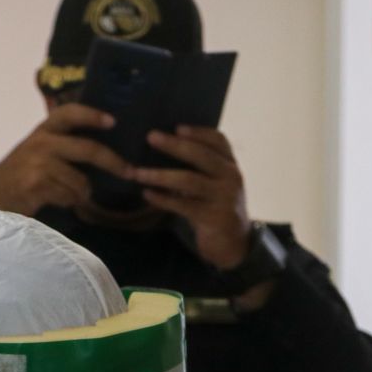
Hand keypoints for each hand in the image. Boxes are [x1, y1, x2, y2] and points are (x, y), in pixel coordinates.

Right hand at [0, 104, 134, 215]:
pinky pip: (69, 196)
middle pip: (89, 149)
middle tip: (130, 172)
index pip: (70, 113)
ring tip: (74, 195)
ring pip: (81, 181)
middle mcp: (42, 142)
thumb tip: (102, 146)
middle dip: (114, 162)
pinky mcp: (37, 185)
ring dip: (83, 193)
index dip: (92, 115)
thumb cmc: (20, 174)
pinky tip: (59, 200)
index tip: (113, 121)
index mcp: (44, 130)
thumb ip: (62, 144)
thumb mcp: (37, 150)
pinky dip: (69, 202)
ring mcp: (38, 164)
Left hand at [131, 126, 252, 269]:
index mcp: (231, 165)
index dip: (198, 132)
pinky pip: (183, 205)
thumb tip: (163, 147)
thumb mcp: (214, 184)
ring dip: (160, 175)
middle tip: (150, 137)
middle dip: (174, 145)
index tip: (176, 127)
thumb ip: (199, 167)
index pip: (218, 140)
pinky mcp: (214, 218)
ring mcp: (224, 197)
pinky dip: (163, 199)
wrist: (234, 244)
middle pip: (201, 155)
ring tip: (137, 172)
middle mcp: (231, 177)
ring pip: (189, 180)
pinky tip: (147, 194)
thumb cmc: (217, 208)